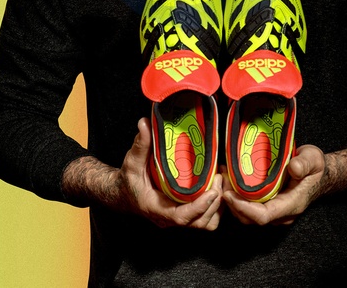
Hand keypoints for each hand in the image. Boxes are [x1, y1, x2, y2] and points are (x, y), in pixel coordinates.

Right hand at [62, 117, 222, 229]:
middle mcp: (169, 218)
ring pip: (205, 223)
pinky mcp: (185, 214)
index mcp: (156, 208)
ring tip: (222, 180)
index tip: (212, 192)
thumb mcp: (132, 161)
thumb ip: (140, 144)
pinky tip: (218, 186)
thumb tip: (144, 123)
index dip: (198, 207)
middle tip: (220, 177)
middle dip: (214, 203)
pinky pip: (206, 218)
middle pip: (199, 222)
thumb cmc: (129, 178)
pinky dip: (216, 207)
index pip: (180, 216)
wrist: (124, 192)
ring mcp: (178, 218)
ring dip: (218, 206)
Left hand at [222, 144, 325, 224]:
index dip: (244, 208)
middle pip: (250, 218)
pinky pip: (248, 207)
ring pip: (247, 215)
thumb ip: (304, 163)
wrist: (319, 173)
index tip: (229, 195)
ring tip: (221, 179)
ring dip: (231, 201)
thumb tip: (293, 167)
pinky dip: (236, 196)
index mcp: (291, 204)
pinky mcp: (268, 203)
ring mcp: (273, 210)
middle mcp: (280, 212)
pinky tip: (228, 180)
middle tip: (220, 182)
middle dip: (232, 204)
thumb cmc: (315, 167)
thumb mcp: (313, 159)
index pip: (264, 216)